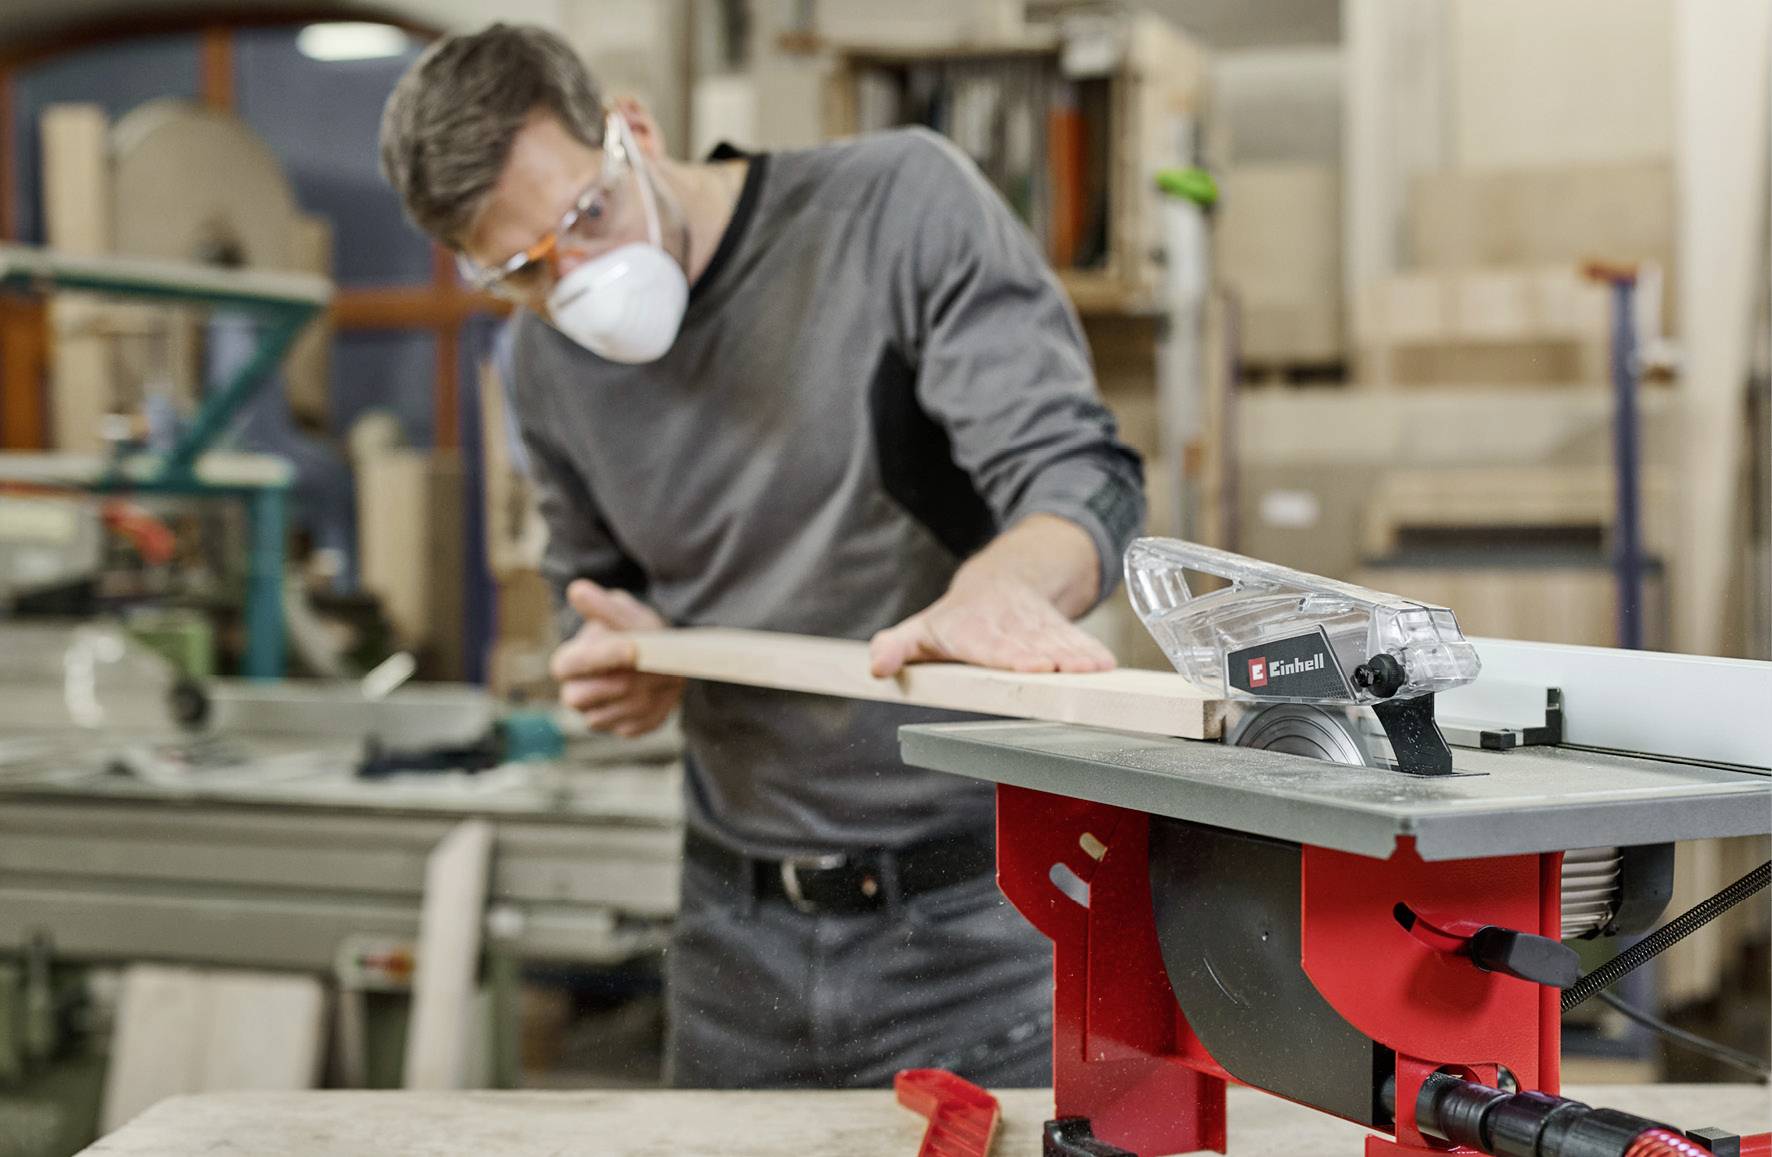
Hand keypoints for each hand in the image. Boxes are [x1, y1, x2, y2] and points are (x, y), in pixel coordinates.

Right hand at [550, 579, 683, 737]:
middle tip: (658, 665)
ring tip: (668, 672)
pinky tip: (667, 689)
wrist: (661, 657)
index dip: (601, 657)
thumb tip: (577, 590)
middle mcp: (575, 694)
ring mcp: (597, 716)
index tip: (632, 648)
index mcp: (568, 662)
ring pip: (617, 713)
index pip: (570, 665)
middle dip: (626, 680)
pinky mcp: (623, 729)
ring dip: (648, 691)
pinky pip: (639, 725)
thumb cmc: (635, 631)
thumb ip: (603, 607)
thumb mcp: (624, 614)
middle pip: (585, 697)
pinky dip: (659, 706)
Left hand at [868, 572, 1115, 677]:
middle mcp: (1006, 627)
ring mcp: (1034, 627)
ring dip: (1076, 655)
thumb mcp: (921, 631)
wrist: (1000, 581)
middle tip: (1066, 670)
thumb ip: (896, 648)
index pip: (991, 645)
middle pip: (1029, 644)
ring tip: (1094, 669)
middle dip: (1049, 656)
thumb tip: (876, 667)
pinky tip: (1106, 665)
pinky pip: (1075, 638)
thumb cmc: (956, 619)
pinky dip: (1091, 650)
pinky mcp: (1057, 629)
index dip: (1011, 656)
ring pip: (1056, 640)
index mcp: (971, 630)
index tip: (1031, 665)